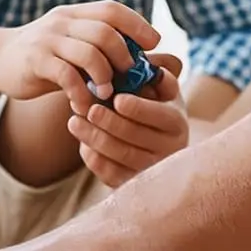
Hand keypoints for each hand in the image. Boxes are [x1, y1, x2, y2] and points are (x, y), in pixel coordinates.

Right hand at [0, 2, 157, 109]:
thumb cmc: (47, 57)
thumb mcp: (73, 44)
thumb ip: (102, 49)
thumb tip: (150, 63)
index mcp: (75, 14)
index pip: (112, 10)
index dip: (137, 25)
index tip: (153, 45)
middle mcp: (62, 22)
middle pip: (106, 32)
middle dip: (124, 57)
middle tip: (128, 77)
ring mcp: (48, 39)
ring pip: (89, 52)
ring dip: (105, 77)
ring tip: (106, 94)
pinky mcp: (36, 61)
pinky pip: (67, 76)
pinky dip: (81, 93)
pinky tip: (82, 105)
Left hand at [71, 52, 187, 186]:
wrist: (153, 138)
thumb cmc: (151, 104)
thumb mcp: (158, 88)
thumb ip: (154, 75)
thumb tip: (151, 66)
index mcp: (177, 122)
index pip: (159, 116)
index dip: (139, 108)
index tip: (118, 99)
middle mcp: (170, 149)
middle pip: (135, 137)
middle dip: (108, 123)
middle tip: (87, 109)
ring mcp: (152, 169)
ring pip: (121, 156)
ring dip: (94, 138)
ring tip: (74, 122)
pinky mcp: (133, 183)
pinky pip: (111, 174)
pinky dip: (94, 158)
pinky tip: (82, 143)